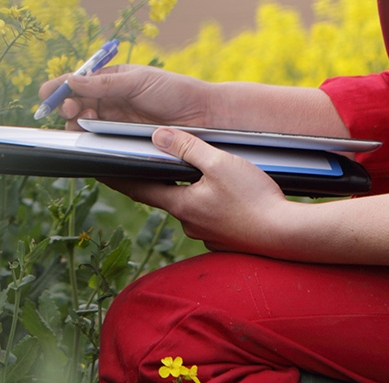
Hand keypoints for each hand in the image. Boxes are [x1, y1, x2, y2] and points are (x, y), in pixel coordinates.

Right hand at [37, 65, 214, 131]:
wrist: (202, 116)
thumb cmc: (174, 91)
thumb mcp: (138, 81)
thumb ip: (103, 84)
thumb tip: (72, 81)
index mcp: (111, 81)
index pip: (78, 82)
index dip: (60, 88)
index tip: (48, 95)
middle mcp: (110, 101)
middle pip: (75, 105)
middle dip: (66, 107)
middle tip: (71, 110)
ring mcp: (114, 122)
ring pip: (82, 125)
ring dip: (76, 123)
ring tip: (85, 121)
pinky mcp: (121, 141)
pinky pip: (98, 141)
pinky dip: (88, 140)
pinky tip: (89, 137)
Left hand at [99, 129, 298, 252]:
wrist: (287, 235)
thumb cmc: (255, 199)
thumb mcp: (220, 163)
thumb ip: (188, 148)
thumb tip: (159, 136)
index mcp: (181, 205)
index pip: (138, 189)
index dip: (118, 178)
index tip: (100, 169)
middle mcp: (188, 223)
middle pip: (166, 196)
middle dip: (161, 179)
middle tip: (156, 163)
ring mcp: (206, 234)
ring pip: (191, 207)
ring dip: (192, 192)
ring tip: (206, 176)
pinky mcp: (224, 240)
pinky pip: (211, 218)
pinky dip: (213, 205)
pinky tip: (229, 196)